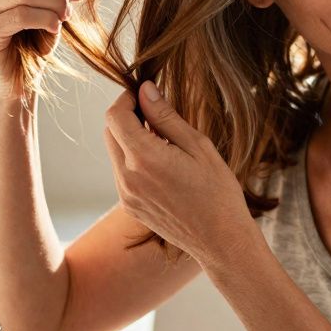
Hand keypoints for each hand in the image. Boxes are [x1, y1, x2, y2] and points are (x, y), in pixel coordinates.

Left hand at [102, 81, 253, 264]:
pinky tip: (162, 166)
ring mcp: (125, 195)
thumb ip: (165, 117)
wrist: (221, 241)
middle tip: (156, 117)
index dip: (126, 99)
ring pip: (115, 152)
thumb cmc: (218, 192)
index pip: (115, 116)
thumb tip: (145, 90)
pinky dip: (134, 161)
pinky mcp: (129, 207)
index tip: (144, 95)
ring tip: (164, 144)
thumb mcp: (198, 146)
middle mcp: (128, 177)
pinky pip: (122, 173)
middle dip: (127, 118)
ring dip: (130, 140)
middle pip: (110, 132)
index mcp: (145, 158)